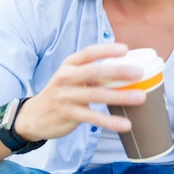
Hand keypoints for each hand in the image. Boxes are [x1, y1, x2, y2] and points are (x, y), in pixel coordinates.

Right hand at [13, 43, 146, 141]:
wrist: (33, 116)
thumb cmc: (62, 92)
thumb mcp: (71, 77)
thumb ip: (92, 73)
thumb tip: (126, 71)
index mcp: (69, 64)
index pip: (88, 53)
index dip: (106, 50)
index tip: (125, 49)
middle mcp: (66, 78)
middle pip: (94, 72)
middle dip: (117, 71)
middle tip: (139, 73)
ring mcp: (66, 96)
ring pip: (96, 95)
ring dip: (120, 96)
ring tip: (140, 98)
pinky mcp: (68, 115)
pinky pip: (92, 117)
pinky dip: (110, 121)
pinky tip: (125, 124)